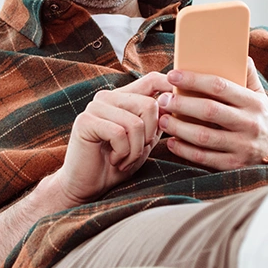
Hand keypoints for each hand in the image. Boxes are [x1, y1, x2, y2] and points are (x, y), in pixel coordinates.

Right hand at [40, 72, 173, 208]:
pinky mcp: (86, 121)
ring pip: (135, 123)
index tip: (181, 99)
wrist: (86, 187)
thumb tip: (175, 104)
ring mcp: (95, 106)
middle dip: (149, 136)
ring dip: (135, 150)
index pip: (152, 80)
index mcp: (124, 98)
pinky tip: (113, 160)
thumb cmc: (116, 165)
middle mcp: (108, 97)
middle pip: (149, 105)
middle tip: (136, 153)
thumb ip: (157, 123)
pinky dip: (122, 153)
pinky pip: (119, 134)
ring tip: (123, 159)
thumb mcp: (144, 142)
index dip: (170, 85)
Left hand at [158, 57, 267, 170]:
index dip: (194, 80)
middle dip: (181, 104)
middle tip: (162, 99)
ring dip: (179, 127)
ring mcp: (242, 147)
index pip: (220, 86)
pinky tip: (172, 142)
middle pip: (209, 111)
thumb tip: (239, 54)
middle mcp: (249, 124)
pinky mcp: (234, 166)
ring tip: (163, 119)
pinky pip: (204, 158)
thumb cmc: (261, 120)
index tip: (173, 75)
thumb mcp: (260, 97)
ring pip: (204, 136)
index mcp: (253, 102)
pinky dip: (185, 150)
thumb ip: (248, 76)